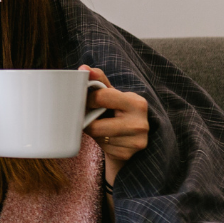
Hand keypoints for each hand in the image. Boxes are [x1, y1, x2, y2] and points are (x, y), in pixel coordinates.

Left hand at [80, 65, 147, 184]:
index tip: (86, 101)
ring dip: (92, 131)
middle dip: (87, 120)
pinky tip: (107, 138)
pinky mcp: (127, 154)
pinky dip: (100, 142)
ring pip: (97, 136)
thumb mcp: (113, 94)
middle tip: (89, 116)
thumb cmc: (119, 111)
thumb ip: (99, 81)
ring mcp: (135, 141)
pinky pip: (102, 148)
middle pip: (95, 124)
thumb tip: (83, 68)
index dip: (88, 100)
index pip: (101, 97)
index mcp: (136, 102)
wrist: (133, 137)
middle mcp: (140, 123)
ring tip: (99, 126)